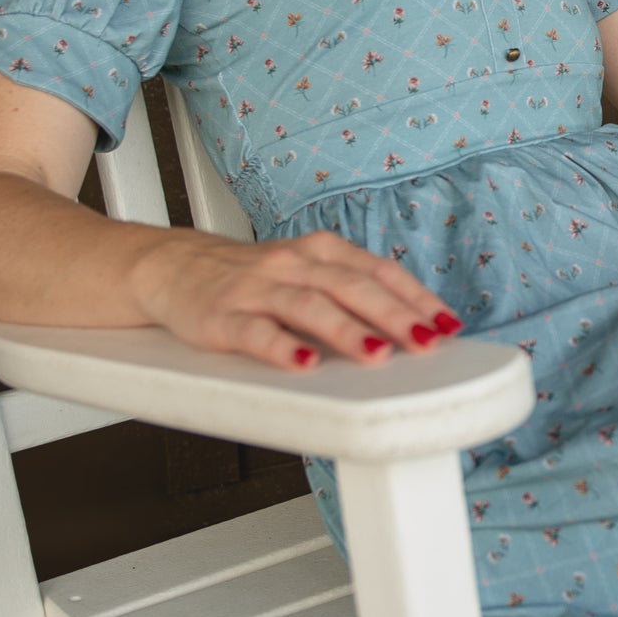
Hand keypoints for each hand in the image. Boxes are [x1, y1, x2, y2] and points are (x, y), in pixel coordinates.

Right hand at [128, 226, 459, 371]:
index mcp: (319, 252)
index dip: (414, 296)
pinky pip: (254, 332)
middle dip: (395, 315)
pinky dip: (281, 348)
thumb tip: (412, 327)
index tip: (446, 323)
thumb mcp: (306, 271)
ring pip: (308, 306)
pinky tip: (303, 364)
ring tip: (377, 355)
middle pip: (351, 287)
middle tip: (428, 341)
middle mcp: (291, 264)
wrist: (171, 266)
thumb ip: (351, 292)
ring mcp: (255, 289)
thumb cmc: (251, 277)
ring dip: (346, 331)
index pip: (377, 271)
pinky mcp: (221, 317)